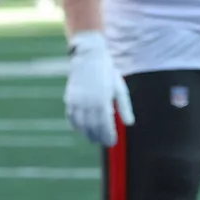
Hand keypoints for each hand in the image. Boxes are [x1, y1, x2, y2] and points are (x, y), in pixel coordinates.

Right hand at [64, 31, 134, 146]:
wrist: (88, 57)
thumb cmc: (107, 73)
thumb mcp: (120, 88)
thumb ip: (124, 107)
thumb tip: (129, 124)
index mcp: (102, 101)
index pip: (105, 125)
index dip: (108, 136)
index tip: (113, 141)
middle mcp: (88, 104)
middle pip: (92, 128)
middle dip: (99, 137)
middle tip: (105, 142)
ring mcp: (76, 102)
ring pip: (80, 125)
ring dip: (87, 134)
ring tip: (94, 138)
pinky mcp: (69, 99)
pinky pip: (71, 117)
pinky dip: (75, 125)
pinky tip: (81, 129)